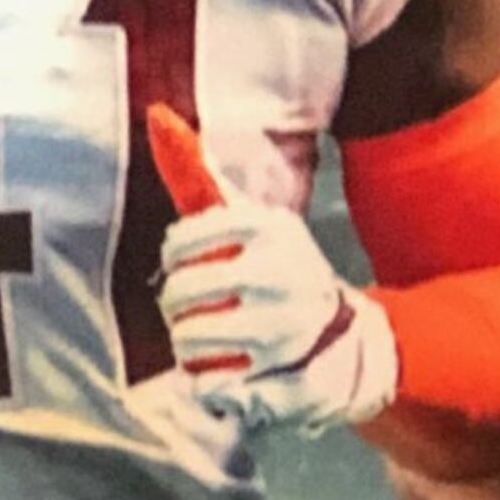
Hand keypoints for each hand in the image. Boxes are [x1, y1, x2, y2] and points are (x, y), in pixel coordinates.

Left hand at [148, 107, 396, 429]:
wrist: (343, 338)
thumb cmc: (271, 271)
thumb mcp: (243, 221)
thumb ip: (196, 174)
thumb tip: (156, 114)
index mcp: (271, 227)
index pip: (181, 241)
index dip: (177, 258)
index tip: (194, 262)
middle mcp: (283, 274)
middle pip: (180, 294)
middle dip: (179, 305)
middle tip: (199, 308)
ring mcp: (287, 329)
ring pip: (190, 339)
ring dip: (190, 344)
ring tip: (214, 337)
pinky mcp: (287, 378)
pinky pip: (210, 385)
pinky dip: (208, 382)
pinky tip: (229, 369)